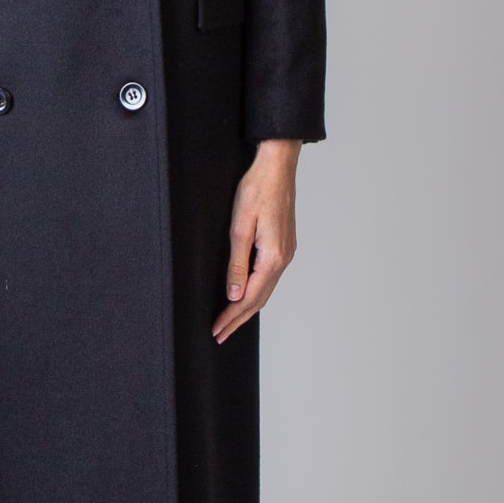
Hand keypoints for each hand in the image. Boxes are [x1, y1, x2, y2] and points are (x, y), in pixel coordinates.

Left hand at [212, 139, 299, 342]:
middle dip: (239, 319)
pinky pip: (270, 277)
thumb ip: (237, 265)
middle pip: (260, 299)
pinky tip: (247, 295)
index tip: (217, 330)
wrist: (277, 167)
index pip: (249, 298)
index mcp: (272, 257)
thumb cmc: (257, 191)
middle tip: (220, 335)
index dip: (231, 317)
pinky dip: (257, 292)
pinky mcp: (284, 245)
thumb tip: (234, 294)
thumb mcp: (240, 228)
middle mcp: (283, 259)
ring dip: (247, 307)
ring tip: (230, 321)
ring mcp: (286, 252)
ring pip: (266, 290)